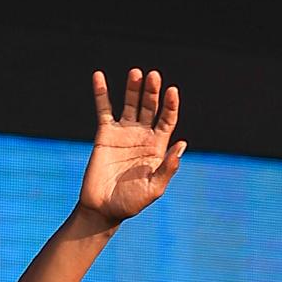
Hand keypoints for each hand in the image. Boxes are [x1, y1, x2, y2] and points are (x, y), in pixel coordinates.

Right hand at [77, 69, 185, 228]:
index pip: (167, 121)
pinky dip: (101, 92)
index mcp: (157, 148)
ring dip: (133, 88)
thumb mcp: (154, 188)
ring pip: (130, 104)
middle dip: (152, 92)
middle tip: (154, 76)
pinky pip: (103, 109)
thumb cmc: (131, 203)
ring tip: (136, 73)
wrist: (103, 208)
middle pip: (150, 108)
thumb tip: (182, 144)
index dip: (171, 105)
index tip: (172, 91)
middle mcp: (142, 136)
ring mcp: (123, 133)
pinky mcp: (104, 133)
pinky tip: (99, 76)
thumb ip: (167, 167)